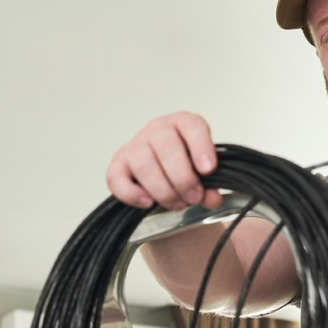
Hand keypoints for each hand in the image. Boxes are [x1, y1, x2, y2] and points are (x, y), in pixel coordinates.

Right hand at [105, 111, 222, 210]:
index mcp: (183, 123)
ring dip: (162, 190)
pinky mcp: (118, 163)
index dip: (201, 147)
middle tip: (194, 197)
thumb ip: (211, 186)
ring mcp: (135, 144)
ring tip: (177, 204)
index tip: (208, 169)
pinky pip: (116, 178)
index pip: (192, 126)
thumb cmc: (186, 169)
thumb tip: (211, 198)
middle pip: (166, 147)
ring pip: (143, 164)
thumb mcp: (204, 174)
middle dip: (183, 178)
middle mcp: (158, 129)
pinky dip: (132, 194)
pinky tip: (148, 203)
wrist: (166, 175)